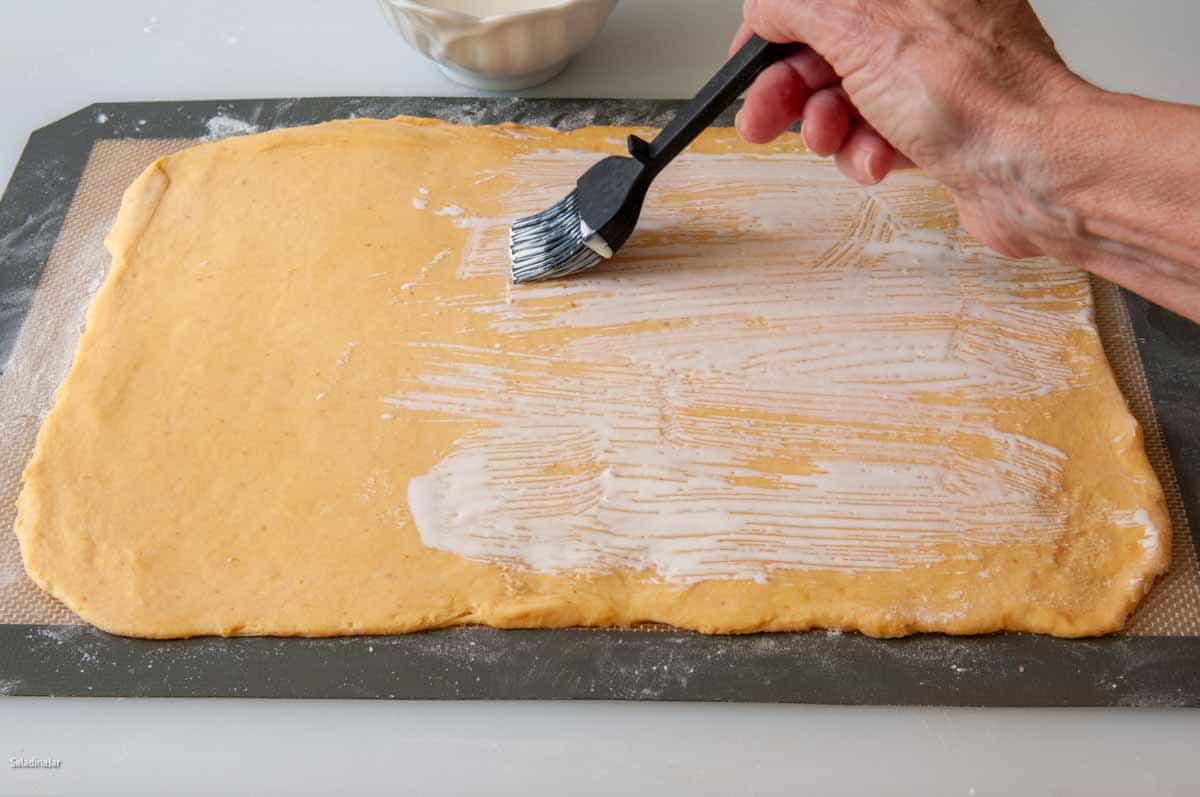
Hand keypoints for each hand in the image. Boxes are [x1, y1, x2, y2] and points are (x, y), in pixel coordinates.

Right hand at [731, 0, 1080, 257]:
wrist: (1034, 172)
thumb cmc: (977, 94)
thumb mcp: (858, 24)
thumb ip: (797, 4)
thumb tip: (766, 9)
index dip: (773, 28)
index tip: (746, 63)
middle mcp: (928, 15)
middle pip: (827, 46)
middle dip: (792, 89)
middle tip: (764, 119)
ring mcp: (935, 70)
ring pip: (847, 95)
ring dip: (830, 127)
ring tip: (837, 141)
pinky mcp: (941, 121)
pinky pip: (878, 131)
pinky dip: (867, 151)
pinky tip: (878, 159)